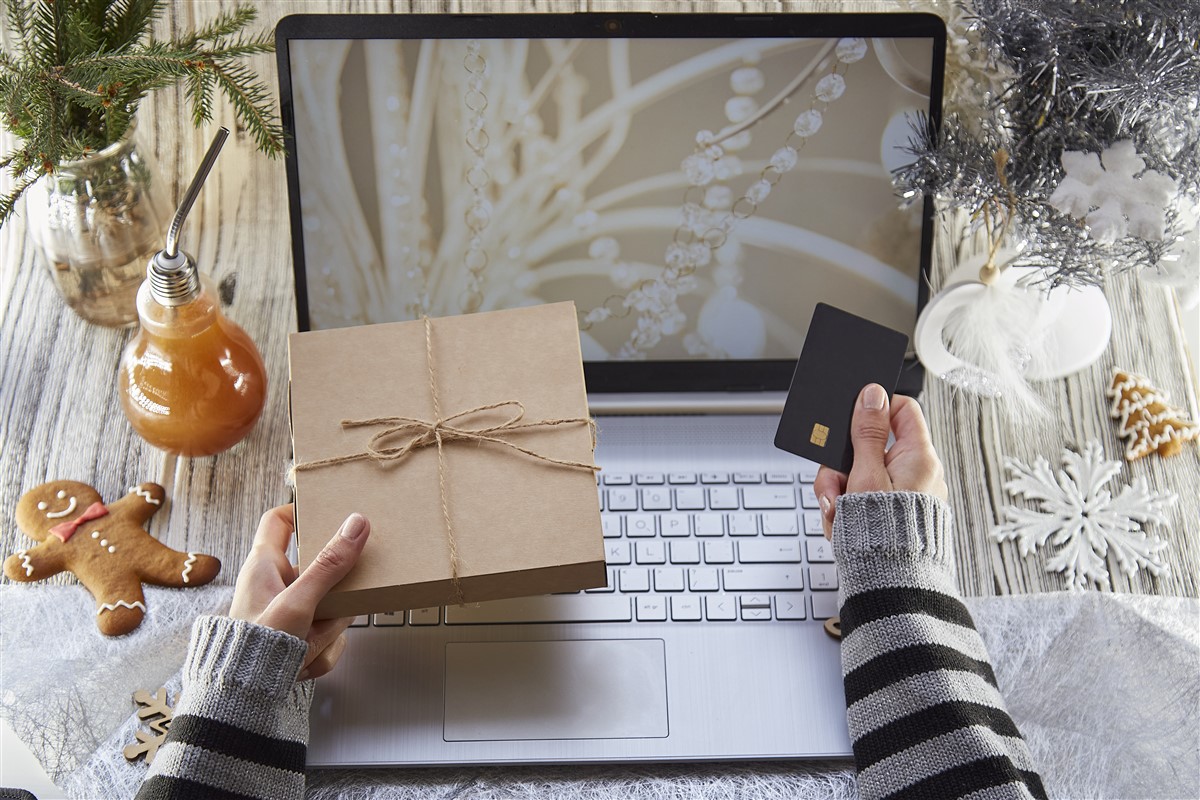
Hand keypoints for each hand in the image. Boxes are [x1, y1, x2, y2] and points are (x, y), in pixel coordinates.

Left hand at [230, 504, 369, 680]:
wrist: (242, 698)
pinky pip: (328, 636)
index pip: (279, 520)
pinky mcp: (299, 638)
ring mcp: (290, 613)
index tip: (332, 511)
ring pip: (330, 607)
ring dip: (327, 630)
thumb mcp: (298, 602)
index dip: (302, 510)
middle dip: (334, 596)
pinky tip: (305, 659)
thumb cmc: (253, 648)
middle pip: (322, 571)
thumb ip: (329, 565)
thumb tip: (356, 524)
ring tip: (307, 642)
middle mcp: (276, 585)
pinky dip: (322, 650)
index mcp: (264, 565)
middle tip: (337, 601)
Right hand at [812, 383, 946, 539]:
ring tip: (836, 512)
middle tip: (834, 484)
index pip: (902, 409)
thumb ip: (867, 432)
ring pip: (861, 474)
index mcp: (919, 456)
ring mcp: (905, 492)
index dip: (875, 407)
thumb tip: (873, 395)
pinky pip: (865, 497)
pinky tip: (843, 523)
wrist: (889, 582)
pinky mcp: (893, 512)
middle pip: (870, 446)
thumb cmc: (884, 533)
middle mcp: (917, 471)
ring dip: (840, 491)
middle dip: (843, 465)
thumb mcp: (867, 475)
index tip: (850, 417)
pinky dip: (848, 508)